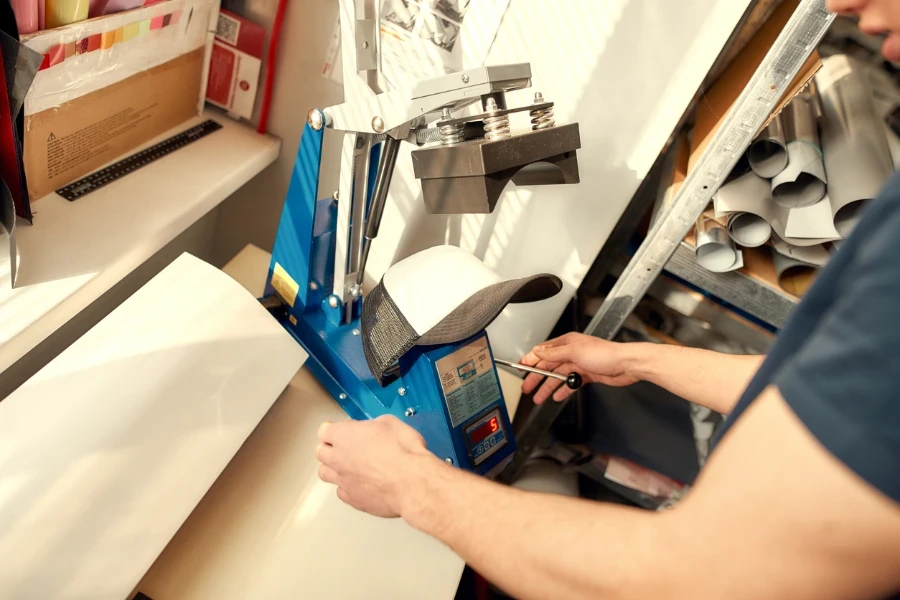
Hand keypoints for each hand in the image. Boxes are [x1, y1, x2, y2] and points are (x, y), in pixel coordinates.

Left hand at [316, 415, 435, 517]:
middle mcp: (338, 458)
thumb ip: (374, 426)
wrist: (412, 483)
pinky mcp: (352, 500)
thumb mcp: (391, 423)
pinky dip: (347, 487)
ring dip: (333, 468)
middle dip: (330, 448)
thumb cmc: (403, 450)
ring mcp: (343, 481)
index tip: (345, 430)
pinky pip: (341, 491)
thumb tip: (373, 430)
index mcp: (344, 436)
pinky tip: (360, 484)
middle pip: (320, 452)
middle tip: (345, 447)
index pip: (324, 431)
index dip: (334, 429)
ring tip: (348, 467)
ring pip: (325, 473)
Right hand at [520, 332, 637, 403]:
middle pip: (548, 366)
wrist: (626, 365)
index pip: (542, 352)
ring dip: (548, 387)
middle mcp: (572, 352)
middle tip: (527, 388)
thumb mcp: (574, 351)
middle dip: (536, 377)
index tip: (520, 368)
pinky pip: (570, 383)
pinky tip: (558, 396)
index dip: (530, 360)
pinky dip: (563, 390)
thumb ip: (553, 353)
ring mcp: (579, 364)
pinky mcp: (587, 375)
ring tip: (539, 397)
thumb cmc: (606, 354)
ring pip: (558, 377)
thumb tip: (537, 351)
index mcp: (566, 343)